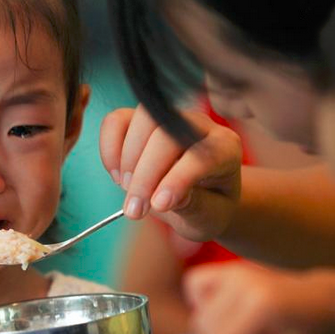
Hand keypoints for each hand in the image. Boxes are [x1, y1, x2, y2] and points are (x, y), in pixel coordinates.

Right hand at [100, 105, 241, 240]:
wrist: (201, 198)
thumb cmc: (208, 208)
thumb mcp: (208, 216)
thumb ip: (192, 206)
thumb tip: (162, 198)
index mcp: (225, 148)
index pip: (199, 156)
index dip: (176, 180)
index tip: (157, 206)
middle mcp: (199, 125)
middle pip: (166, 134)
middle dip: (145, 174)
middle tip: (134, 210)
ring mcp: (168, 118)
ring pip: (141, 119)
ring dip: (127, 158)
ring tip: (127, 189)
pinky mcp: (140, 120)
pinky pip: (116, 121)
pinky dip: (109, 148)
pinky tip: (117, 175)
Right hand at [186, 263, 334, 333]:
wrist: (325, 300)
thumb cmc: (311, 330)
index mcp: (262, 305)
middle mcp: (244, 282)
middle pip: (205, 330)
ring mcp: (234, 271)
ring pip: (198, 314)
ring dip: (213, 332)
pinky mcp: (228, 267)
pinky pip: (193, 285)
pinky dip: (201, 302)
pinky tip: (224, 312)